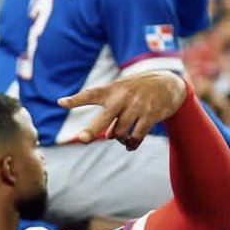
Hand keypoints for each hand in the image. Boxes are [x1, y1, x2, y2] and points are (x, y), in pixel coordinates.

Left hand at [58, 70, 187, 149]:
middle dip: (92, 129)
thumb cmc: (137, 91)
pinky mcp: (150, 115)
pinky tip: (130, 145)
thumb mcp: (121, 94)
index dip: (75, 100)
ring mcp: (137, 106)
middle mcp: (123, 97)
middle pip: (104, 117)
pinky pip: (135, 137)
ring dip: (119, 140)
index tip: (60, 103)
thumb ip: (109, 113)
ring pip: (119, 133)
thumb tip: (107, 137)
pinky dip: (131, 144)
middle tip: (82, 138)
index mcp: (112, 91)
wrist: (170, 83)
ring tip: (123, 139)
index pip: (90, 95)